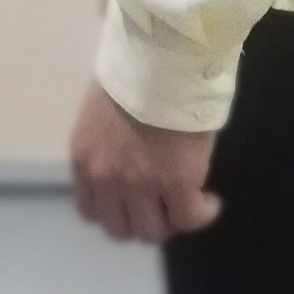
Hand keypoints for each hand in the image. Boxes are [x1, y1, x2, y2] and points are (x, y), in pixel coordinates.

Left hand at [70, 78, 223, 243]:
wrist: (162, 61)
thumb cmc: (135, 72)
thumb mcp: (103, 112)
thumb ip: (108, 143)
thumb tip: (127, 153)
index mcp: (84, 160)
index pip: (89, 210)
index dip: (115, 211)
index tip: (133, 202)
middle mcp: (105, 180)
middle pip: (119, 229)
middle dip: (142, 221)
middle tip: (162, 206)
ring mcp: (140, 186)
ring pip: (152, 231)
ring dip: (170, 221)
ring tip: (187, 204)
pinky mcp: (176, 185)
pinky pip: (190, 218)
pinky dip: (202, 214)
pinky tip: (209, 202)